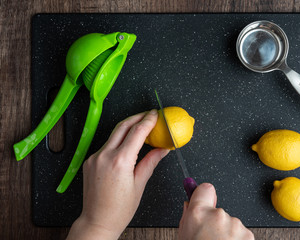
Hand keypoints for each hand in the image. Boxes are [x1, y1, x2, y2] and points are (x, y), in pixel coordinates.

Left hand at [67, 110, 169, 239]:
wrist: (97, 221)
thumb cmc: (119, 209)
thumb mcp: (139, 184)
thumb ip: (151, 161)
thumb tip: (163, 149)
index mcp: (119, 162)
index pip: (136, 132)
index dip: (148, 121)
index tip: (155, 114)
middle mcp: (104, 156)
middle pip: (122, 126)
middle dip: (137, 117)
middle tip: (149, 115)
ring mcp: (95, 157)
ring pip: (113, 134)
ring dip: (128, 127)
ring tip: (141, 127)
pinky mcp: (90, 160)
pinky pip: (106, 144)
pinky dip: (118, 140)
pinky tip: (127, 142)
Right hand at [178, 183, 253, 239]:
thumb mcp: (184, 236)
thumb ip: (188, 218)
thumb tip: (190, 204)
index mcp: (197, 213)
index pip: (205, 188)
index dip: (204, 195)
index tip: (205, 200)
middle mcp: (217, 215)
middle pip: (218, 211)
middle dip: (215, 223)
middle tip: (210, 239)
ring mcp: (234, 224)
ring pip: (231, 223)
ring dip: (227, 234)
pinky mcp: (248, 234)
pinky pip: (241, 233)